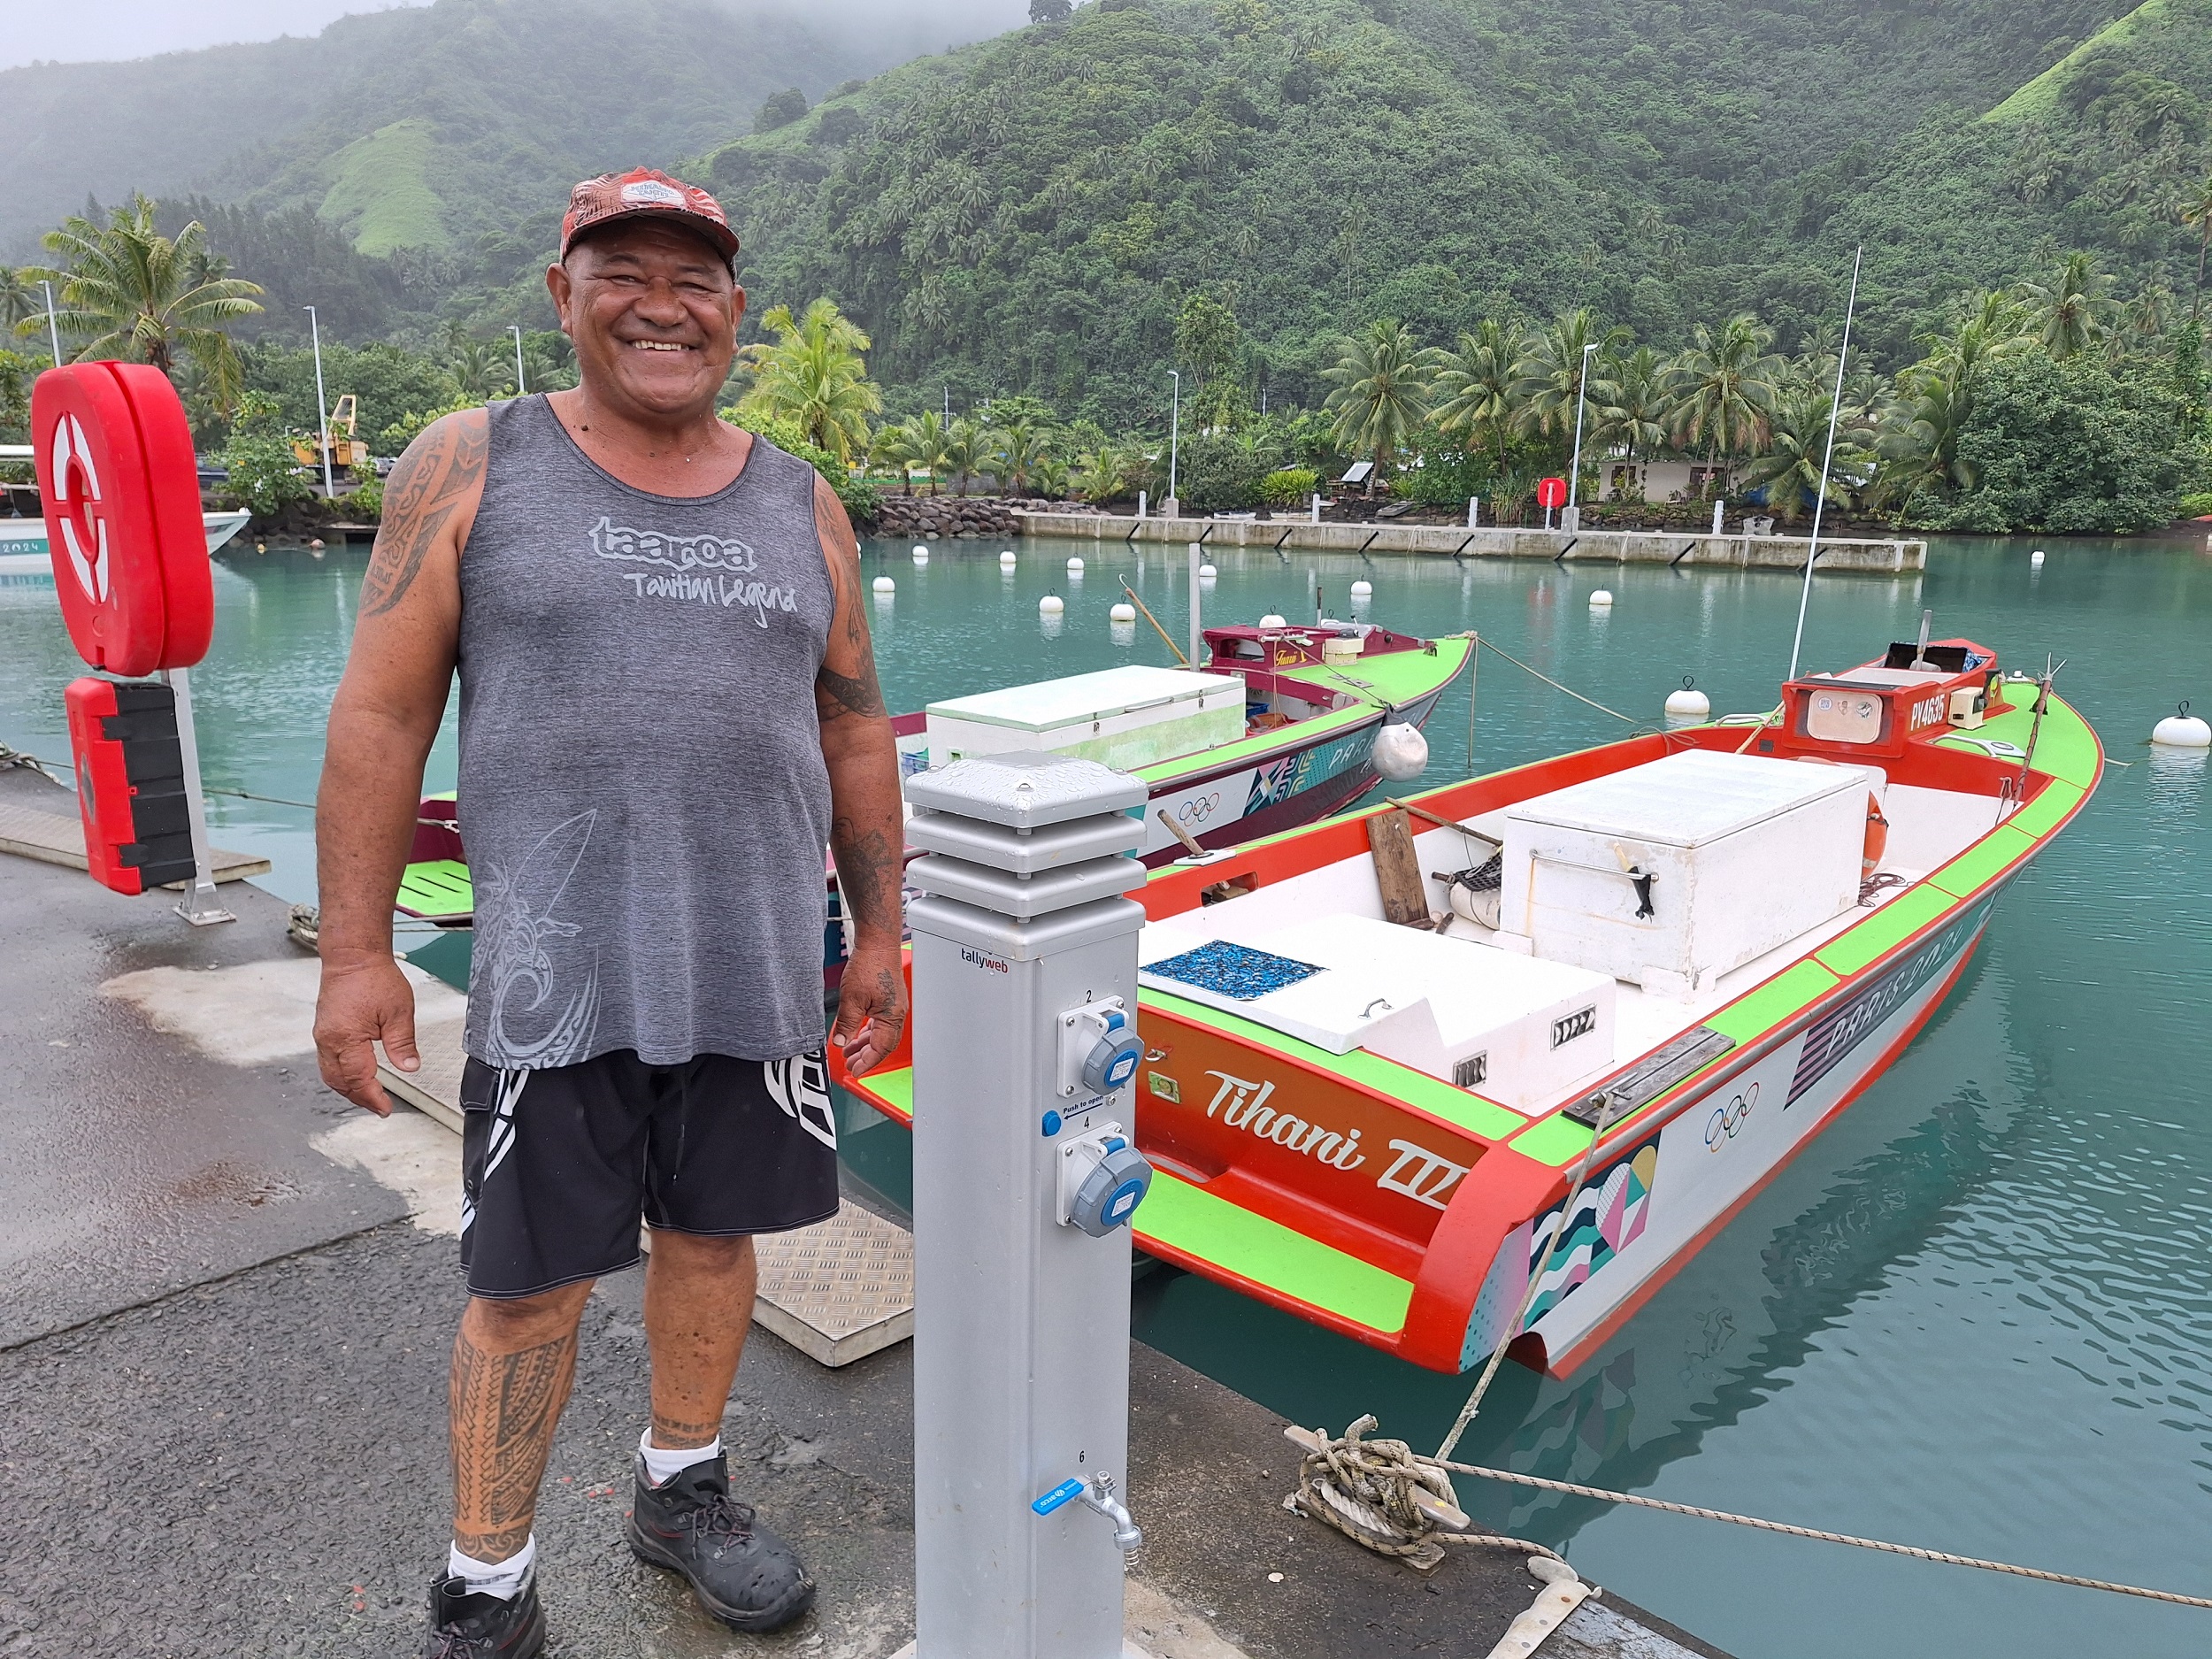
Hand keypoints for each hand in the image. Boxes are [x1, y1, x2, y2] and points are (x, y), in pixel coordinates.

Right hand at [314, 951, 418, 1115]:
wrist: (352, 956)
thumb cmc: (373, 977)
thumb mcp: (398, 1012)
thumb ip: (403, 1043)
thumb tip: (409, 1067)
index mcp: (346, 1038)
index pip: (359, 1079)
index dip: (373, 1098)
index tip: (385, 1109)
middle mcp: (329, 1040)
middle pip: (340, 1082)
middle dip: (359, 1098)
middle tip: (378, 1107)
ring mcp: (323, 1035)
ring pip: (330, 1074)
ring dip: (348, 1089)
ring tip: (368, 1096)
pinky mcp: (323, 1029)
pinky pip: (327, 1061)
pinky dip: (340, 1075)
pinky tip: (353, 1075)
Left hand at [833, 939, 906, 1077]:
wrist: (878, 943)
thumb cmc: (870, 965)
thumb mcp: (851, 1000)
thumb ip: (846, 1024)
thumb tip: (840, 1042)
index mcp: (892, 1017)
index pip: (880, 1049)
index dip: (867, 1062)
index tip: (855, 1070)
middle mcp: (897, 1013)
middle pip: (883, 1044)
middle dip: (866, 1056)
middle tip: (851, 1064)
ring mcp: (895, 1006)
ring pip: (881, 1033)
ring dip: (866, 1043)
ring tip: (850, 1050)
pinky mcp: (890, 998)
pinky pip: (881, 1022)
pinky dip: (868, 1030)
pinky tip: (857, 1031)